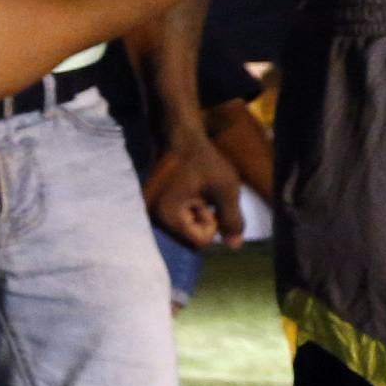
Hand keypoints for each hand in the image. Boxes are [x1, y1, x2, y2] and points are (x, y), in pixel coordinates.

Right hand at [143, 134, 245, 249]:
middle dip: (202, 220)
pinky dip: (188, 211)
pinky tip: (187, 192)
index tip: (207, 198)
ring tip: (194, 191)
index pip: (200, 242)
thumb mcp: (226, 188)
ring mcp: (150, 214)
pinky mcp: (151, 208)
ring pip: (184, 232)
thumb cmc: (204, 160)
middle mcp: (153, 218)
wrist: (180, 139)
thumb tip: (235, 246)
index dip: (212, 222)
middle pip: (190, 240)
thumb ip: (232, 218)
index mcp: (167, 215)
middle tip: (201, 193)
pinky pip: (177, 222)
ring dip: (196, 216)